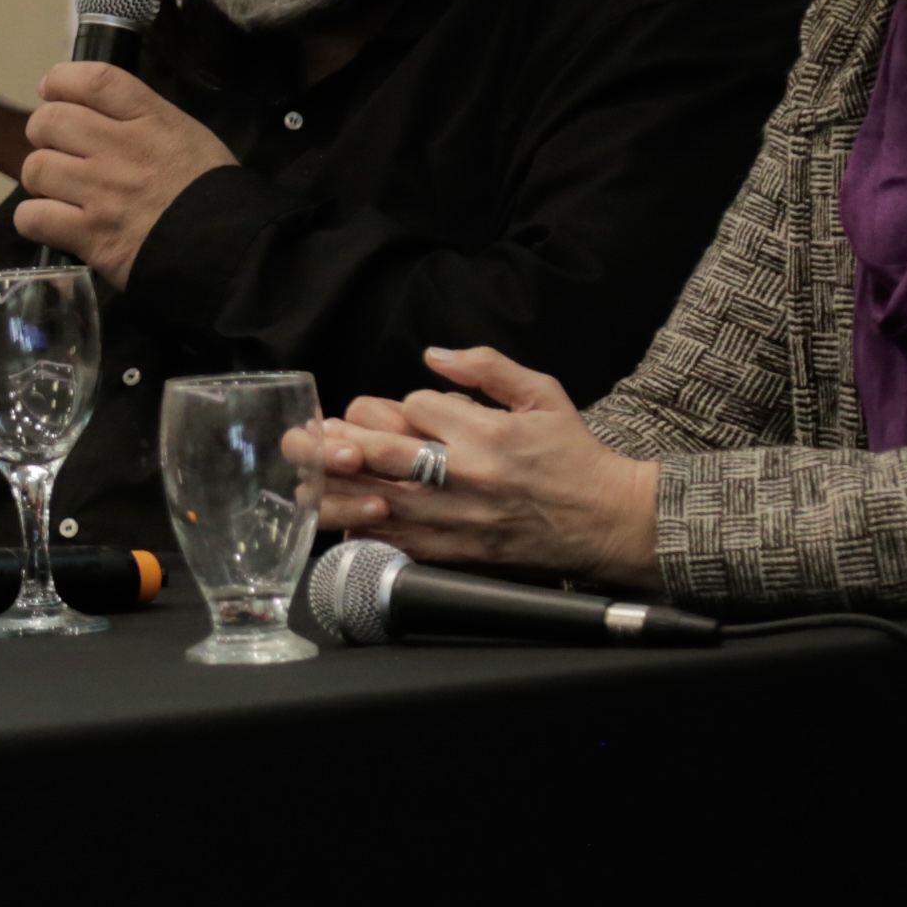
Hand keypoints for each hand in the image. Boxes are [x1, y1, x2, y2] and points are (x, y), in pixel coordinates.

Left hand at [11, 62, 233, 286]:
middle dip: (44, 132)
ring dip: (39, 178)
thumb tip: (97, 112)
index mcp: (150, 118)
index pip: (92, 79)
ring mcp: (102, 192)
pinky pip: (33, 217)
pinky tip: (51, 222)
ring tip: (56, 188)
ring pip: (36, 168)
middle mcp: (120, 148)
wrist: (229, 250)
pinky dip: (33, 219)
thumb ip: (142, 119)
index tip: (53, 89)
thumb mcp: (188, 135)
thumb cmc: (211, 192)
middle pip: (50, 120)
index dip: (61, 79)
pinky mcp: (91, 236)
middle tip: (57, 148)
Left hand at [313, 346, 662, 585]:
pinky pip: (398, 541)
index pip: (416, 404)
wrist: (607, 522)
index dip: (404, 404)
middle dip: (335, 440)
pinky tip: (340, 522)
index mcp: (486, 432)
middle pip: (382, 450)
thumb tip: (433, 354)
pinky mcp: (456, 552)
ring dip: (336, 487)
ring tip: (300, 477)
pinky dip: (366, 531)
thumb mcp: (543, 394)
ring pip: (379, 499)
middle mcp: (465, 474)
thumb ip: (488, 367)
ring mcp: (457, 518)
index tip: (411, 412)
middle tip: (299, 437)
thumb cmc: (573, 455)